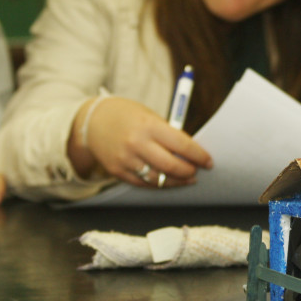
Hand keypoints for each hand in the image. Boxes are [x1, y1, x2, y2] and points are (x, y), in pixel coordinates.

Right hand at [68, 96, 212, 187]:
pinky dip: (159, 184)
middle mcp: (136, 144)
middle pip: (171, 166)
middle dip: (189, 171)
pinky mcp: (117, 172)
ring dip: (176, 181)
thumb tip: (192, 153)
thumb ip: (169, 134)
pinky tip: (168, 181)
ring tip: (187, 178)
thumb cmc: (128, 116)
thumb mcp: (150, 117)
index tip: (208, 161)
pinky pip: (143, 184)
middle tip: (197, 170)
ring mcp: (125, 160)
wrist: (92, 121)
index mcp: (149, 126)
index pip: (182, 145)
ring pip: (158, 179)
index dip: (199, 156)